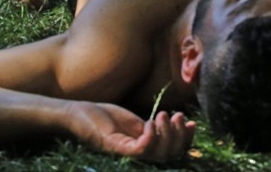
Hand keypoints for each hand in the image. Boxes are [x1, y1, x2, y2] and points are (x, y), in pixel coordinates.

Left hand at [67, 102, 195, 160]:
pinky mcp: (116, 148)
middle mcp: (137, 156)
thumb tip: (175, 122)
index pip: (171, 153)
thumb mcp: (133, 121)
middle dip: (179, 135)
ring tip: (162, 115)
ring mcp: (126, 154)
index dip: (186, 141)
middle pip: (169, 156)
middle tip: (176, 115)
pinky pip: (141, 150)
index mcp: (143, 150)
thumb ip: (152, 127)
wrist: (78, 114)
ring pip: (158, 154)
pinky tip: (150, 122)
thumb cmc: (103, 118)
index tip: (192, 123)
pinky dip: (151, 137)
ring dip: (167, 133)